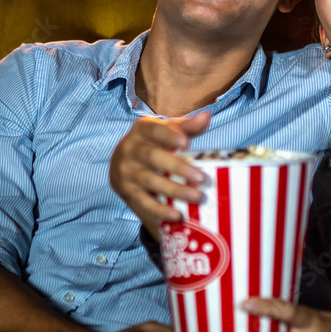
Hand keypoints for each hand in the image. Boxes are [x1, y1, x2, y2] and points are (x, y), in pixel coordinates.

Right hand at [110, 113, 210, 236]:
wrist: (123, 165)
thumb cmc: (153, 145)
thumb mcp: (166, 132)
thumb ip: (186, 127)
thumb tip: (207, 116)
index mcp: (141, 130)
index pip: (154, 130)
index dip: (169, 135)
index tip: (186, 142)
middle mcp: (130, 149)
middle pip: (153, 157)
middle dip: (177, 167)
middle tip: (201, 178)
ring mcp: (126, 172)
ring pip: (150, 181)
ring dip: (174, 190)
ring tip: (197, 196)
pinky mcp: (126, 192)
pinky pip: (143, 202)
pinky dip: (160, 209)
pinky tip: (177, 215)